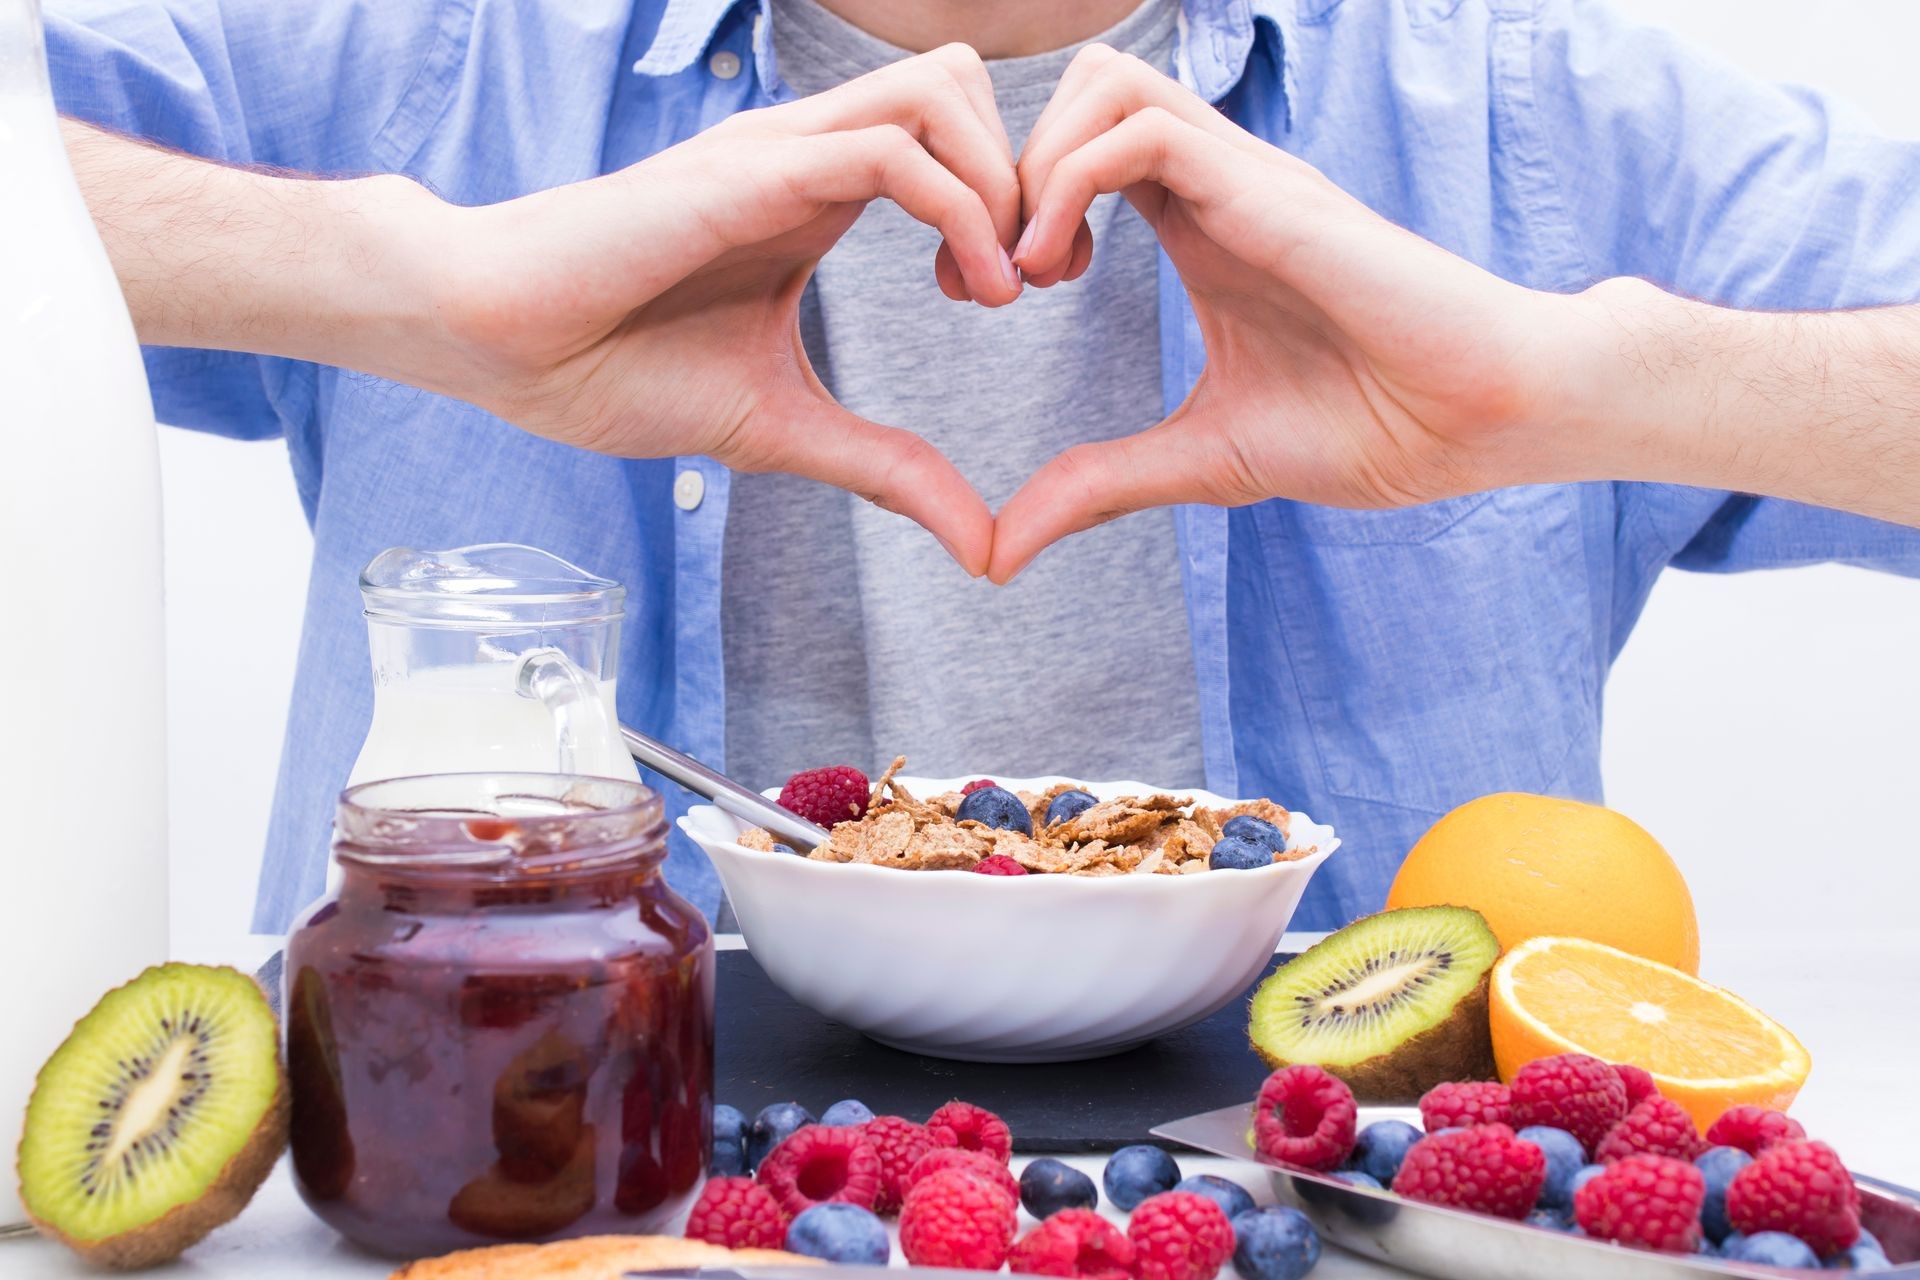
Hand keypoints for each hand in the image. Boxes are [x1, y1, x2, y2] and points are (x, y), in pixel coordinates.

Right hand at [411, 46, 1023, 573]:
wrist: (496, 345)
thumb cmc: (609, 369)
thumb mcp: (781, 427)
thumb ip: (888, 470)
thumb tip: (983, 546)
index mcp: (814, 190)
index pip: (951, 129)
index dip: (1009, 200)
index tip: (1010, 295)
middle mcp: (804, 151)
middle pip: (962, 81)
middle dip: (1028, 173)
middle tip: (1026, 280)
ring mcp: (776, 151)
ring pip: (941, 90)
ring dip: (1001, 183)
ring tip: (1000, 288)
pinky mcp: (746, 175)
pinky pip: (889, 150)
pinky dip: (960, 211)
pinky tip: (969, 293)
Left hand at [991, 46, 1574, 580]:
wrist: (1480, 421)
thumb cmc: (1373, 429)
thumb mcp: (1199, 460)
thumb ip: (1098, 487)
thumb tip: (997, 552)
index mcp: (1199, 226)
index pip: (1080, 148)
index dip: (1008, 205)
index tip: (985, 294)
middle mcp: (1216, 184)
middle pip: (1081, 89)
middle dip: (1005, 169)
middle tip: (993, 277)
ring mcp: (1245, 178)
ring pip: (1104, 83)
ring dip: (1035, 166)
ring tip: (1028, 272)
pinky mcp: (1270, 193)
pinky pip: (1145, 129)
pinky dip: (1071, 183)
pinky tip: (1059, 271)